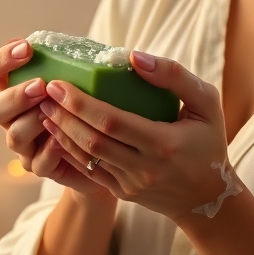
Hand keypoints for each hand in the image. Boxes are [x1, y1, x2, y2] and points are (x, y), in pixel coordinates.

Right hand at [0, 38, 112, 200]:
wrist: (107, 152)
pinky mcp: (42, 167)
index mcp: (19, 89)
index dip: (2, 60)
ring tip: (52, 111)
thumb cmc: (94, 107)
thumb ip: (87, 65)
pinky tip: (62, 140)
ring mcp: (26, 145)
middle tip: (41, 86)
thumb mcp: (90, 82)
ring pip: (14, 136)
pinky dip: (49, 151)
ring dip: (32, 122)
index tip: (26, 49)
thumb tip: (127, 54)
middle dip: (16, 95)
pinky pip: (38, 162)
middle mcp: (15, 118)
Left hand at [37, 50, 231, 220]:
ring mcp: (131, 184)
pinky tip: (57, 132)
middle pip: (92, 140)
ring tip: (44, 109)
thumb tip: (133, 56)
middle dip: (64, 115)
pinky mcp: (123, 193)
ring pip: (86, 158)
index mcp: (165, 143)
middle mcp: (145, 168)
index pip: (113, 122)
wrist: (208, 197)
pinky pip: (89, 171)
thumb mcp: (207, 103)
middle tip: (44, 92)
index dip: (81, 103)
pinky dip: (69, 151)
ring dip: (61, 132)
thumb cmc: (210, 142)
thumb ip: (175, 76)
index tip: (59, 84)